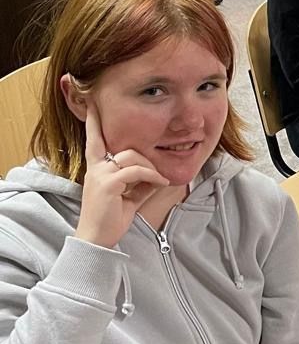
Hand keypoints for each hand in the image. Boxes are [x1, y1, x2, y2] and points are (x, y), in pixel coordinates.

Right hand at [75, 102, 169, 248]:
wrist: (97, 240)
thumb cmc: (110, 220)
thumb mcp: (128, 197)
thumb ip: (140, 183)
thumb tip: (157, 174)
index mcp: (96, 169)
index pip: (94, 140)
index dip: (94, 122)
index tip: (93, 103)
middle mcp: (96, 168)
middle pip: (126, 148)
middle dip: (146, 158)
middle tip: (157, 174)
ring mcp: (100, 174)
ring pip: (132, 157)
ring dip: (150, 168)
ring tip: (159, 180)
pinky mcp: (107, 183)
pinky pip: (136, 171)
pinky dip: (151, 175)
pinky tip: (160, 182)